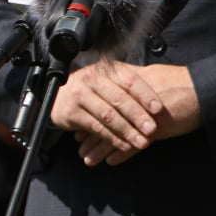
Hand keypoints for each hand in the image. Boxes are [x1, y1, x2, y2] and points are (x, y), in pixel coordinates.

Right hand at [49, 59, 164, 166]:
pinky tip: (124, 145)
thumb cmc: (91, 89)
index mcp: (106, 70)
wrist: (56, 95)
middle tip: (152, 130)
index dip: (145, 95)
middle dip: (138, 116)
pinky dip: (113, 138)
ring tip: (142, 142)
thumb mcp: (108, 80)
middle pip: (119, 99)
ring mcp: (80, 95)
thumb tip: (158, 97)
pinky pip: (96, 128)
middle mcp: (92, 79)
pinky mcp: (71, 113)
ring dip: (127, 131)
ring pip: (108, 116)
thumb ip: (128, 85)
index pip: (129, 81)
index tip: (159, 109)